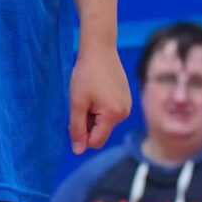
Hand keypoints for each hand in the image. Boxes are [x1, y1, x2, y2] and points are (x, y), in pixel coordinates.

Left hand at [68, 40, 132, 154]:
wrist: (99, 49)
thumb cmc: (85, 74)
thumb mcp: (76, 103)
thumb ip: (77, 128)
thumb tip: (78, 151)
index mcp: (113, 115)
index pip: (95, 141)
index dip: (81, 134)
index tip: (75, 116)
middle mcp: (124, 113)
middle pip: (100, 132)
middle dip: (88, 123)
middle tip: (82, 102)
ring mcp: (127, 105)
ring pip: (104, 123)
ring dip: (93, 114)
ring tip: (89, 95)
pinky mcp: (126, 98)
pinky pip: (110, 113)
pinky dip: (100, 107)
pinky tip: (96, 91)